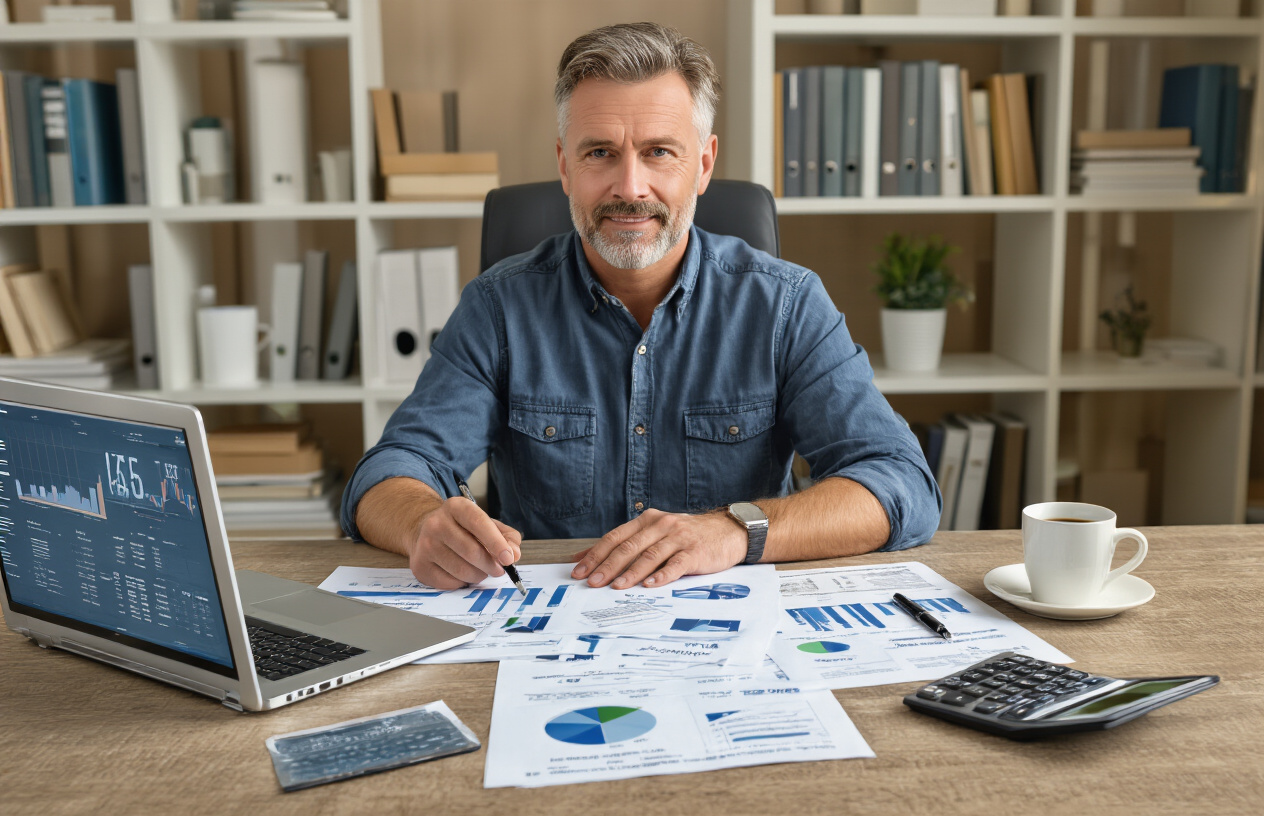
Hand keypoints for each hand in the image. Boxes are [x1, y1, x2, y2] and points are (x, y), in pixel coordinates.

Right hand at [407, 497, 522, 588]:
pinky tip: (462, 573)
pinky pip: (450, 582)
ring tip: (480, 570)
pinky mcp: (419, 565)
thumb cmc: (462, 529)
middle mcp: (436, 523)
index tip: (509, 558)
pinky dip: (462, 583)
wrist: (424, 531)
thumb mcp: (486, 524)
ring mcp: (425, 545)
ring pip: (461, 570)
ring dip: (478, 575)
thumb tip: (514, 554)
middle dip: (491, 565)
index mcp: (456, 507)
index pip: (478, 523)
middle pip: (471, 551)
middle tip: (500, 570)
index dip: (496, 543)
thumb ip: (506, 536)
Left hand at [570, 509, 746, 588]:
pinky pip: (676, 564)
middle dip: (607, 566)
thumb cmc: (686, 536)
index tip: (578, 571)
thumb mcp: (655, 534)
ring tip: (616, 587)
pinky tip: (651, 585)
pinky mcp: (695, 551)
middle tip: (592, 583)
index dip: (595, 555)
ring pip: (649, 556)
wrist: (728, 531)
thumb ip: (624, 544)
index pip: (615, 538)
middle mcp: (660, 526)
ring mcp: (678, 538)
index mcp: (646, 521)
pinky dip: (662, 575)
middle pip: (628, 547)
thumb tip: (584, 557)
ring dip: (631, 573)